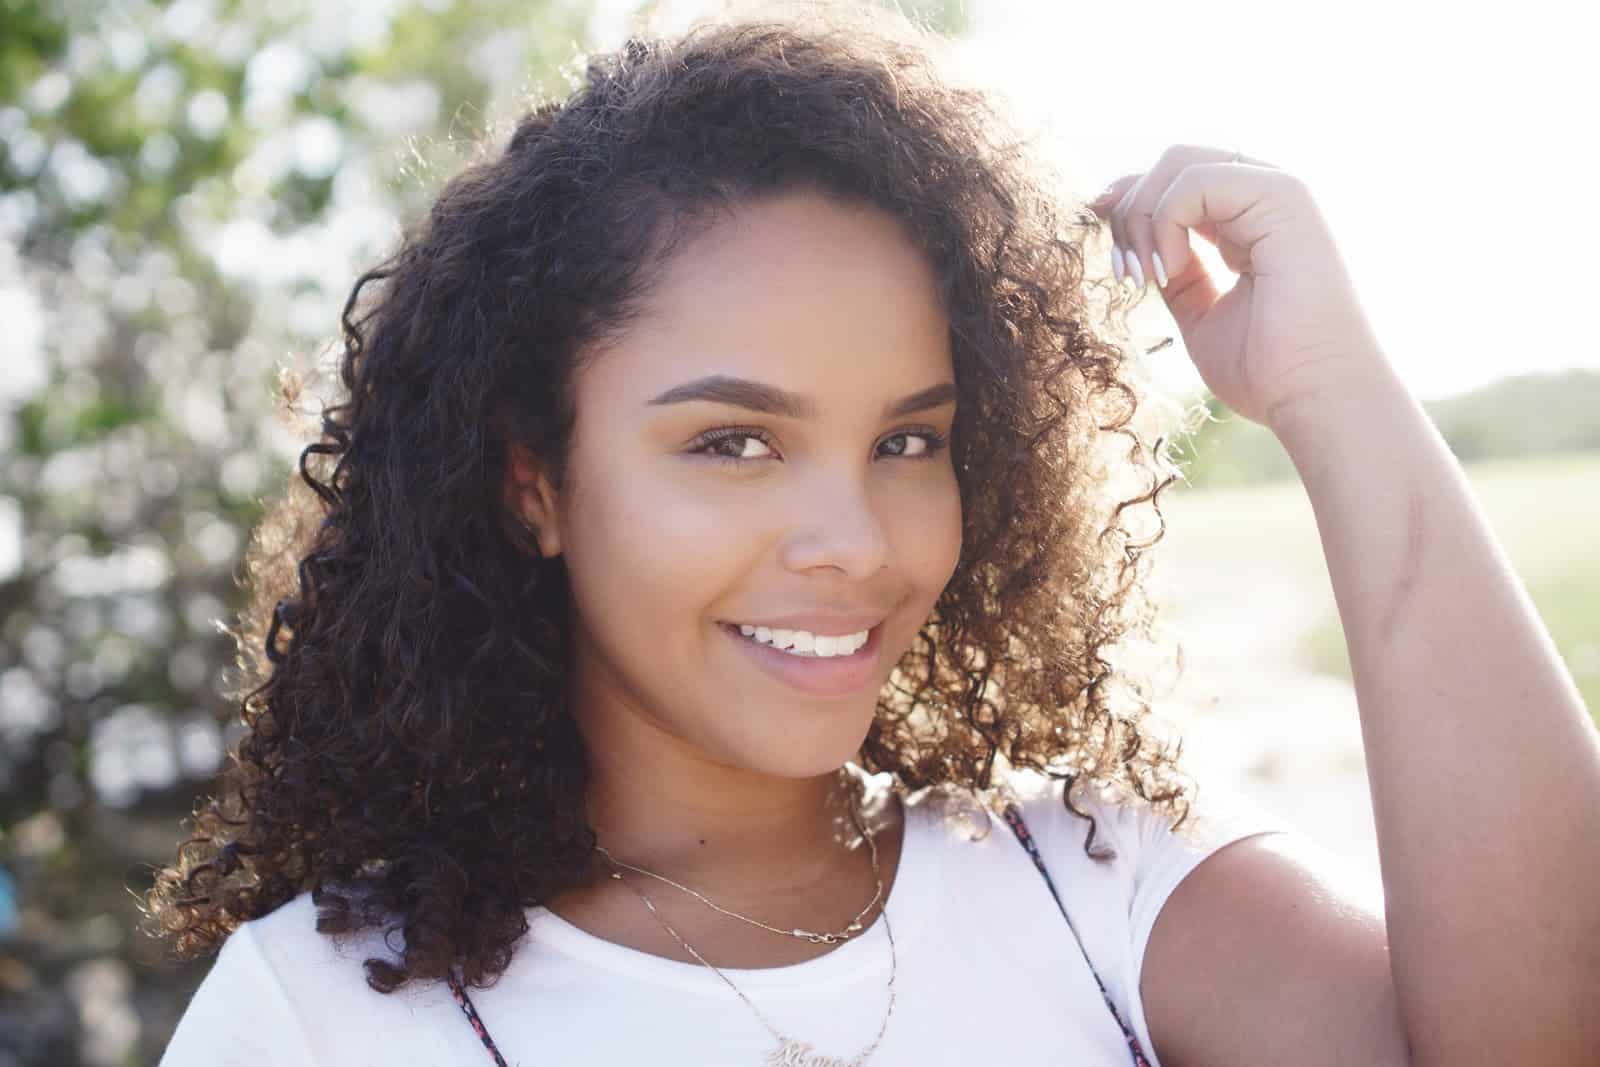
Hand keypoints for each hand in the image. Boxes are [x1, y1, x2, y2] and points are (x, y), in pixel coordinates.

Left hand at [1090, 144, 1393, 428]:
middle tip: (1123, 270)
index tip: (1115, 258)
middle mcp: (1267, 197)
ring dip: (1142, 216)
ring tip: (1143, 276)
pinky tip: (1170, 270)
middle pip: (1174, 162)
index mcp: (1251, 221)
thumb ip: (1176, 271)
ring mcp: (1279, 191)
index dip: (1132, 206)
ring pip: (1180, 162)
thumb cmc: (1267, 370)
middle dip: (1130, 208)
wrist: (1315, 398)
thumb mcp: (1199, 312)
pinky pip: (1197, 180)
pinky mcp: (1283, 197)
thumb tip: (1135, 241)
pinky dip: (1165, 221)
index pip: (1179, 182)